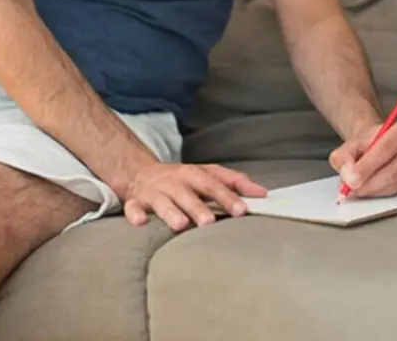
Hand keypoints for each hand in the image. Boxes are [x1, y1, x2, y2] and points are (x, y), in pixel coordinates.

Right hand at [122, 162, 266, 230]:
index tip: (242, 210)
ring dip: (171, 212)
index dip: (228, 196)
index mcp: (195, 175)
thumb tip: (264, 194)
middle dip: (199, 207)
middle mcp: (176, 182)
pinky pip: (133, 208)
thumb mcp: (209, 175)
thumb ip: (236, 183)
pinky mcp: (136, 202)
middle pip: (189, 194)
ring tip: (181, 225)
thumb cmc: (184, 179)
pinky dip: (135, 214)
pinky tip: (140, 221)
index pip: (214, 184)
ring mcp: (155, 192)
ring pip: (162, 202)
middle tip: (210, 222)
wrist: (142, 173)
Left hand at [328, 121, 396, 198]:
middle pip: (391, 171)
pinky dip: (377, 193)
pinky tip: (367, 189)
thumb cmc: (366, 143)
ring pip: (392, 184)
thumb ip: (343, 158)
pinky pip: (394, 191)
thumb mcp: (349, 144)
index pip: (385, 150)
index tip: (351, 181)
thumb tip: (348, 178)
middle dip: (367, 184)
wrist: (375, 144)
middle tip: (349, 190)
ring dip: (371, 190)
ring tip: (355, 188)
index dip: (366, 168)